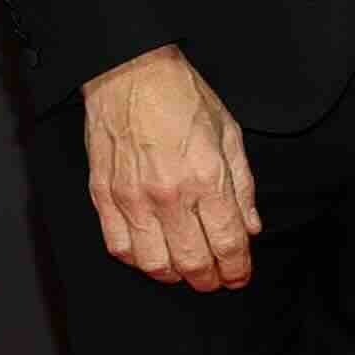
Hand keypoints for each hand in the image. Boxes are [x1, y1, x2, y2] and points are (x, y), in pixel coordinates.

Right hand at [82, 45, 257, 288]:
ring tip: (185, 269)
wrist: (130, 74)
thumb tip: (250, 226)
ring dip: (173, 274)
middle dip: (209, 280)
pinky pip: (119, 246)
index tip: (239, 277)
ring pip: (153, 263)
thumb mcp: (230, 135)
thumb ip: (242, 186)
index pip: (227, 243)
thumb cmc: (182, 98)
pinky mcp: (104, 196)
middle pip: (192, 262)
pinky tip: (151, 253)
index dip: (237, 269)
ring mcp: (132, 198)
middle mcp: (169, 195)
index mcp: (206, 178)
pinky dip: (137, 259)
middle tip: (215, 280)